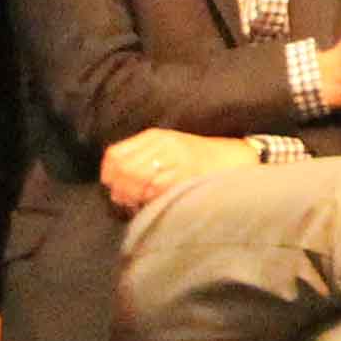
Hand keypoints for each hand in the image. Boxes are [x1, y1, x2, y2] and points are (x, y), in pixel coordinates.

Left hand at [101, 129, 246, 210]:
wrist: (232, 157)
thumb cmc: (197, 156)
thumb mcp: (168, 146)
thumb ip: (142, 155)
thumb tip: (113, 177)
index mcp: (154, 136)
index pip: (115, 154)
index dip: (108, 172)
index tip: (111, 184)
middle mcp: (162, 145)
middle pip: (124, 168)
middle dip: (119, 188)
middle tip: (123, 199)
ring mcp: (175, 159)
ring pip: (137, 179)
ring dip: (131, 196)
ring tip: (135, 203)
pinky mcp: (185, 174)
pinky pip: (156, 189)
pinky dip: (148, 199)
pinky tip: (150, 204)